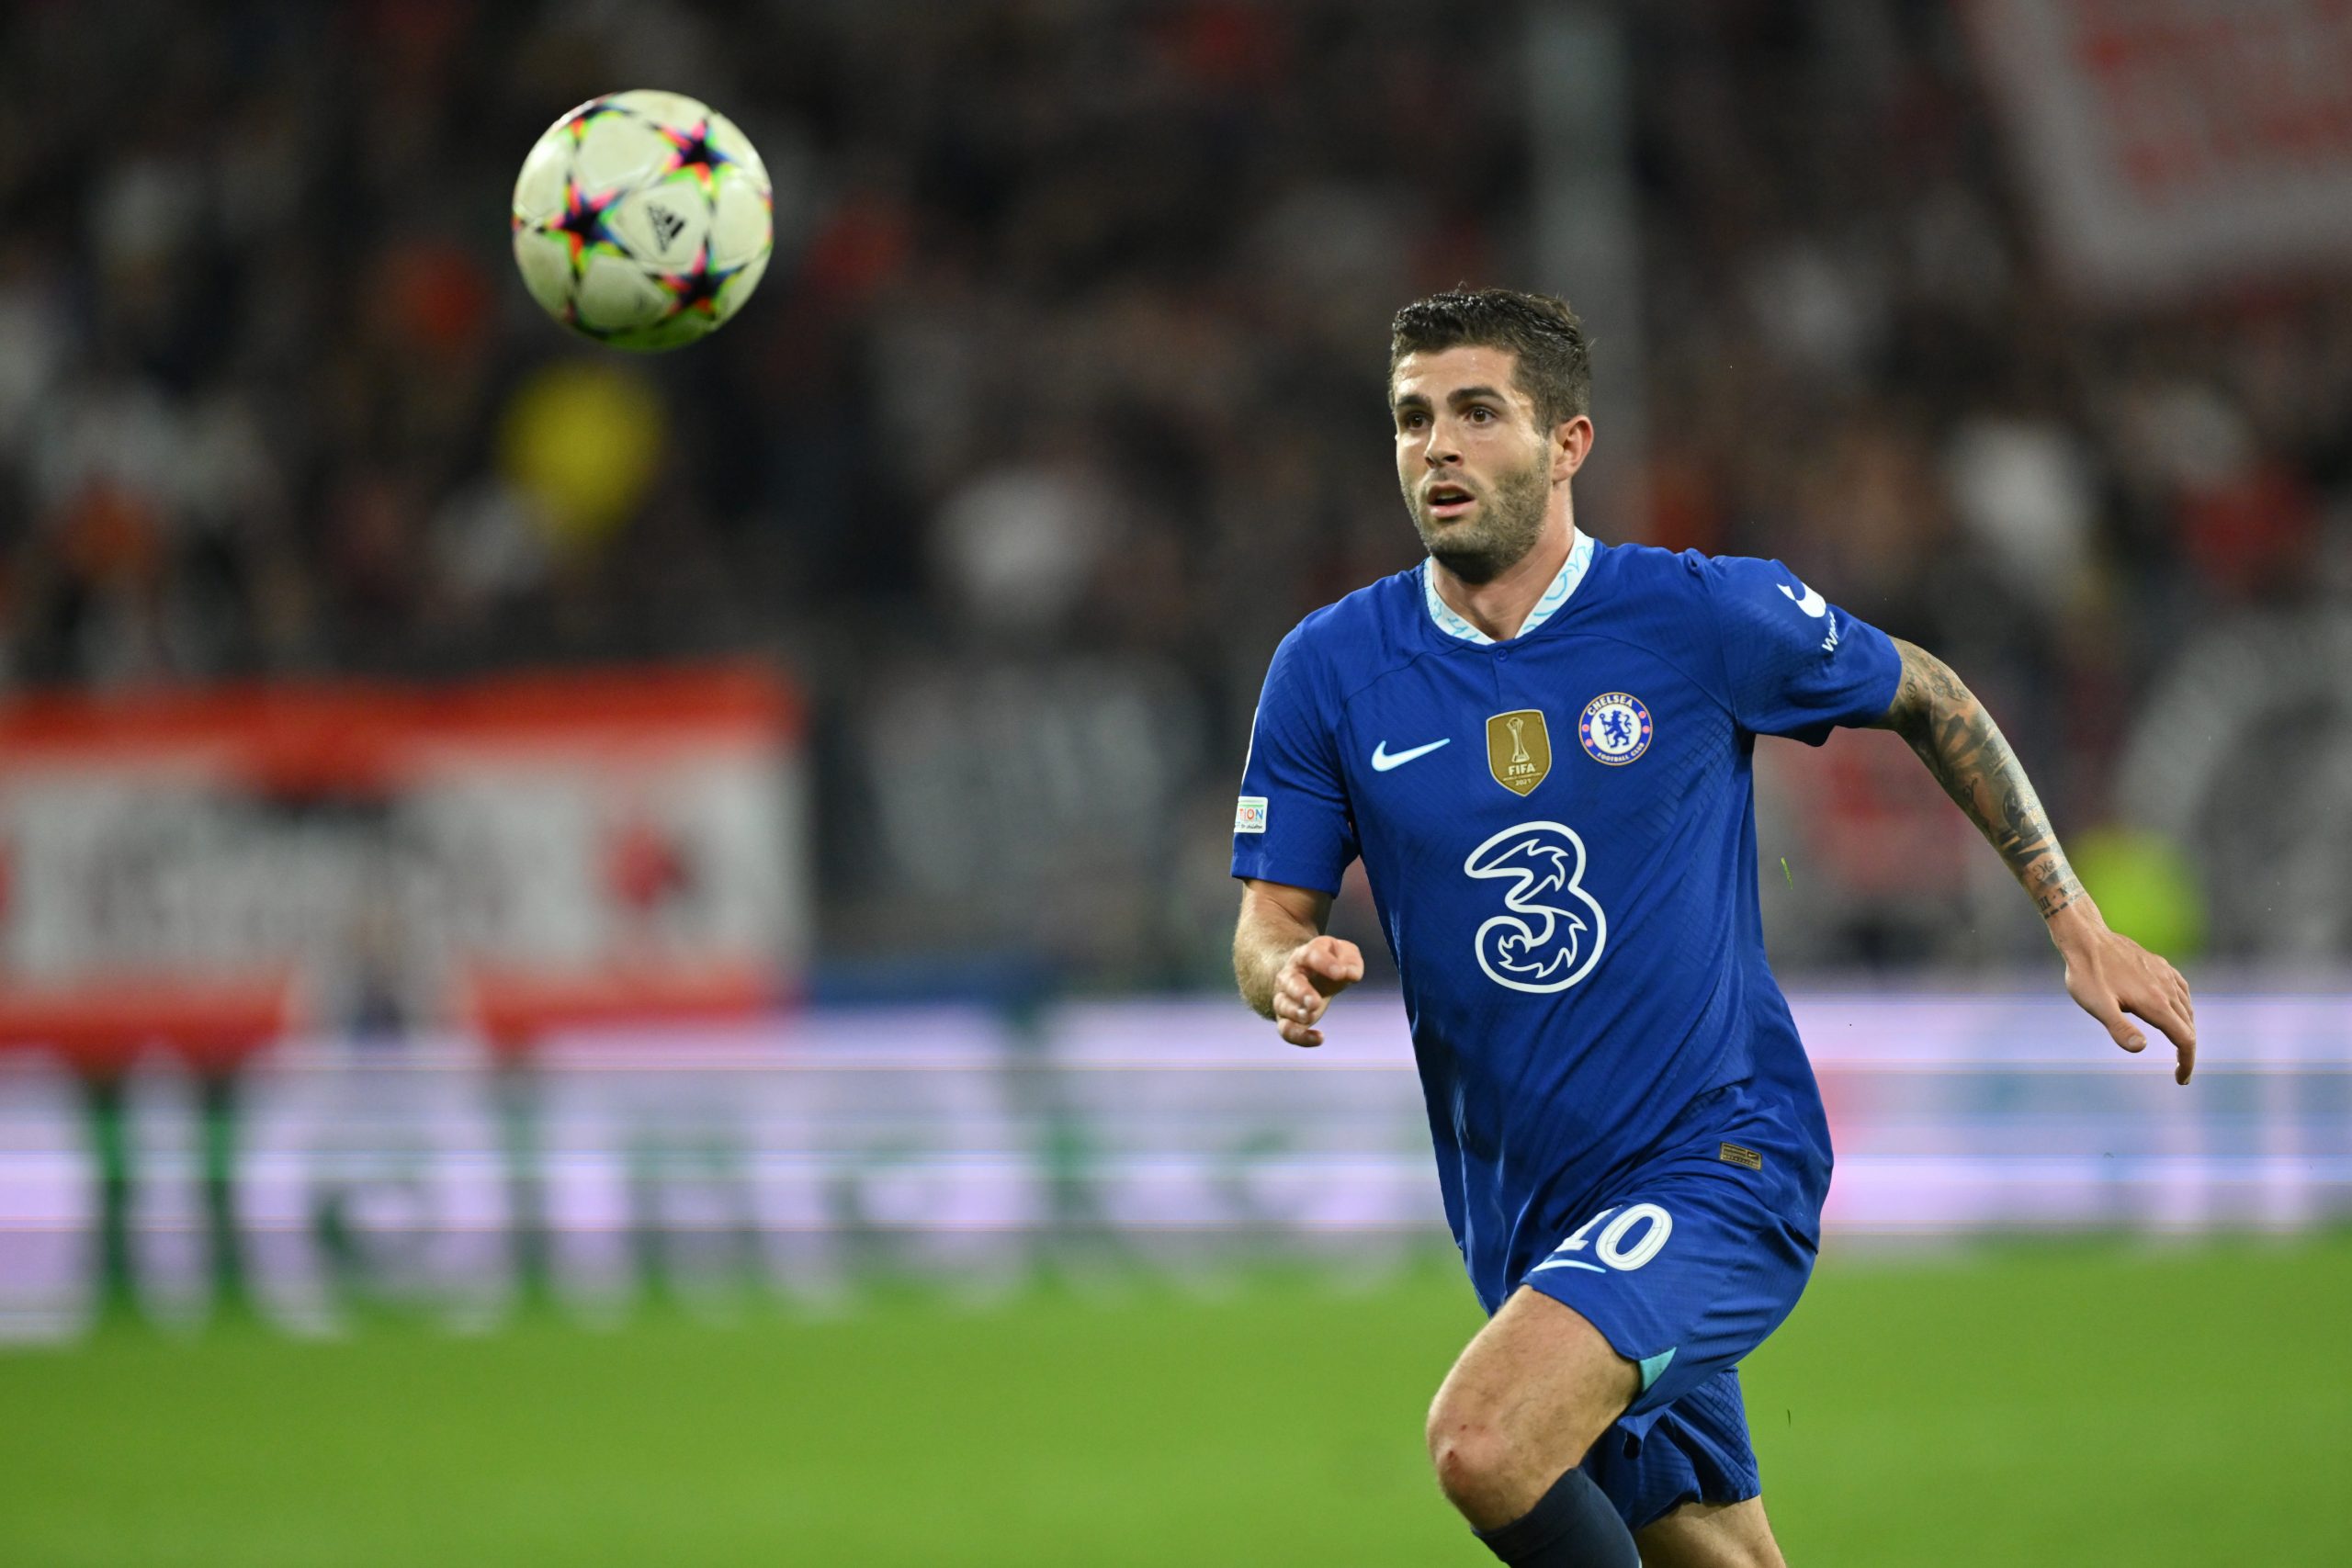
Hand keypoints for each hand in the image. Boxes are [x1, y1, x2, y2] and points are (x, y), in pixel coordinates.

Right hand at [1270, 935, 1363, 1046]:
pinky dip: (1300, 1037)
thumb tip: (1350, 974)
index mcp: (1305, 956)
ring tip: (1310, 1016)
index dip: (1324, 963)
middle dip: (1301, 992)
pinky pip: (1286, 1030)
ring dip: (1296, 1013)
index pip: (1310, 955)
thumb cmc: (1329, 962)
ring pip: (1283, 1006)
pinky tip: (1319, 1038)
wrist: (1308, 974)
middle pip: (1290, 982)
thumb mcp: (1344, 953)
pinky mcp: (1288, 1019)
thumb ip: (1351, 960)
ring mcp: (1286, 998)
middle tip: (1315, 1002)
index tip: (1341, 973)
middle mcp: (1290, 976)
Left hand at [2051, 906, 2196, 1083]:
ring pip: (2187, 1008)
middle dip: (2187, 1050)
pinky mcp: (2159, 965)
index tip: (2181, 1079)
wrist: (2086, 938)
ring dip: (2187, 1029)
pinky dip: (2183, 1006)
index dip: (2187, 1062)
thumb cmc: (2087, 974)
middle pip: (2189, 1026)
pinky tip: (2175, 1009)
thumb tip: (2140, 1048)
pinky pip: (2181, 990)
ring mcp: (2165, 975)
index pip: (2185, 1039)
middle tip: (2178, 1070)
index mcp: (2156, 1003)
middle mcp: (2167, 989)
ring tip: (2177, 1045)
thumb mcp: (2096, 1005)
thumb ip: (2119, 1028)